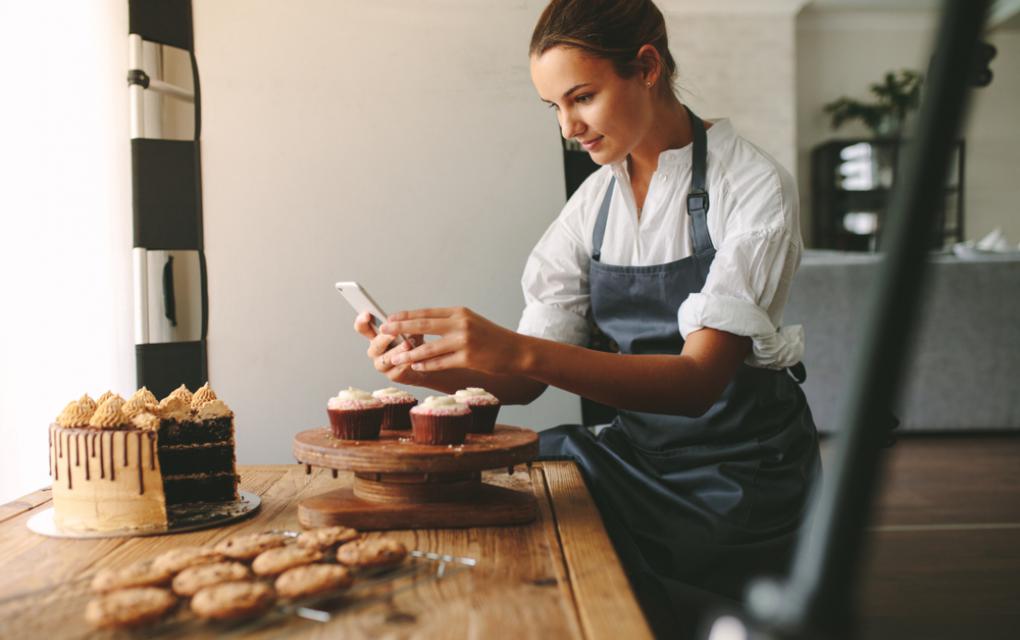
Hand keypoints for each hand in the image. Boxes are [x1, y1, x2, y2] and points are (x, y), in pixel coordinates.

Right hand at [353, 311, 425, 384]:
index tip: (367, 314)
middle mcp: (375, 351)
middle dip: (384, 339)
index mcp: (376, 337)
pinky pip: (397, 370)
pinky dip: (405, 364)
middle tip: (394, 333)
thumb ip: (406, 326)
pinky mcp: (393, 376)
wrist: (424, 364)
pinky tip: (412, 359)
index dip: (362, 321)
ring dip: (397, 351)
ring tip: (408, 345)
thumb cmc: (414, 345)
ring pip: (386, 359)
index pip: (363, 328)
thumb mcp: (410, 331)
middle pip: (375, 345)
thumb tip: (406, 323)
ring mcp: (382, 365)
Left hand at [379, 307, 524, 374]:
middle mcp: (460, 324)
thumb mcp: (471, 322)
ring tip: (393, 358)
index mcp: (459, 313)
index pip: (427, 312)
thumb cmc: (491, 338)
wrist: (516, 351)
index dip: (406, 315)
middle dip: (400, 328)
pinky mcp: (467, 358)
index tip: (390, 318)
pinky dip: (426, 365)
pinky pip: (440, 363)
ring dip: (408, 354)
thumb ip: (449, 323)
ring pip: (428, 347)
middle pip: (423, 325)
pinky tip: (415, 367)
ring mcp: (464, 341)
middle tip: (383, 331)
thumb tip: (423, 326)